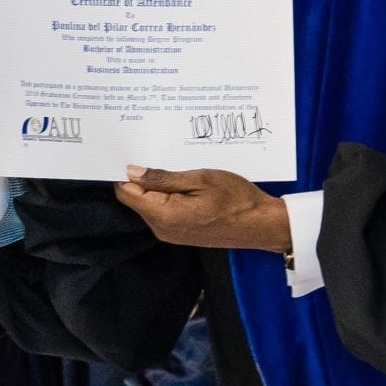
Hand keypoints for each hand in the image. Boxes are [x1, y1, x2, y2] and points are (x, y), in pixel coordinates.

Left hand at [114, 167, 290, 252]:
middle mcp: (162, 228)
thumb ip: (163, 178)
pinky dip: (166, 196)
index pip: (126, 193)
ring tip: (173, 166)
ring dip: (155, 186)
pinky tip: (181, 182)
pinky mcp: (180, 233)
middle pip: (135, 199)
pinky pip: (162, 211)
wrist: (261, 225)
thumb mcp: (200, 179)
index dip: (124, 172)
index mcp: (163, 215)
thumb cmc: (236, 199)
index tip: (131, 152)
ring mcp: (171, 233)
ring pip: (149, 205)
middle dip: (140, 178)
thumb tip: (131, 172)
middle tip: (153, 152)